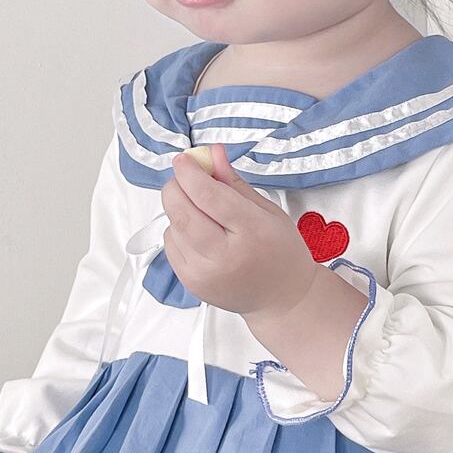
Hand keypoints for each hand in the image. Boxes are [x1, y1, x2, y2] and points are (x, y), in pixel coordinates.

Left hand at [160, 144, 320, 321]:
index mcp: (251, 232)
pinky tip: (200, 234)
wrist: (282, 299)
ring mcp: (205, 273)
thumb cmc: (281, 253)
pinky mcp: (192, 284)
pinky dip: (179, 231)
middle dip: (176, 186)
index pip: (207, 194)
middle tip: (185, 178)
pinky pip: (171, 246)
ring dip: (179, 210)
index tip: (185, 160)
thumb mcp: (268, 211)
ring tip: (201, 212)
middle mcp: (225, 256)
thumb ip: (234, 183)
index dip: (190, 172)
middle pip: (181, 211)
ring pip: (173, 226)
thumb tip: (212, 153)